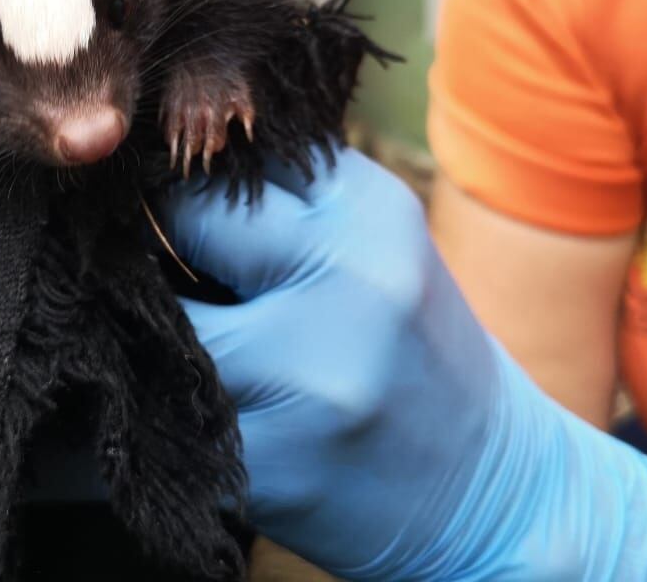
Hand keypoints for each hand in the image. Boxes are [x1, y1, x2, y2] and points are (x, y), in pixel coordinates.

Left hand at [165, 147, 646, 579]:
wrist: (494, 493)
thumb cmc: (413, 348)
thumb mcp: (378, 243)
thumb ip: (288, 193)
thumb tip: (161, 159)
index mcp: (373, 213)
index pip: (233, 154)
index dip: (186, 174)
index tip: (166, 192)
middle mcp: (347, 284)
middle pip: (187, 220)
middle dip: (157, 239)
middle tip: (158, 263)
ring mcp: (307, 381)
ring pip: (164, 322)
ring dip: (153, 327)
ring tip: (182, 337)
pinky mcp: (269, 464)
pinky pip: (168, 411)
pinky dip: (168, 403)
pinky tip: (200, 405)